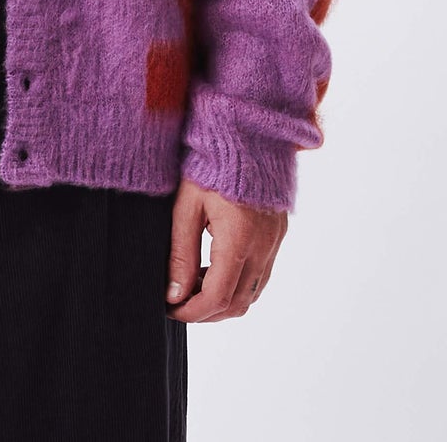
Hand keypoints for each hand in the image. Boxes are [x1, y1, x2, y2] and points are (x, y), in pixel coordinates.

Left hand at [165, 176, 286, 321]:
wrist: (244, 133)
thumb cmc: (210, 163)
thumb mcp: (186, 206)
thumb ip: (180, 253)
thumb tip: (173, 294)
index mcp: (239, 240)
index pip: (217, 298)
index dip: (191, 312)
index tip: (170, 309)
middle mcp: (263, 247)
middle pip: (238, 304)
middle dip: (206, 312)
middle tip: (178, 302)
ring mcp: (274, 242)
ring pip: (252, 293)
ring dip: (223, 300)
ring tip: (191, 284)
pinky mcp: (277, 234)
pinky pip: (261, 275)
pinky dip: (237, 283)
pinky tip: (212, 268)